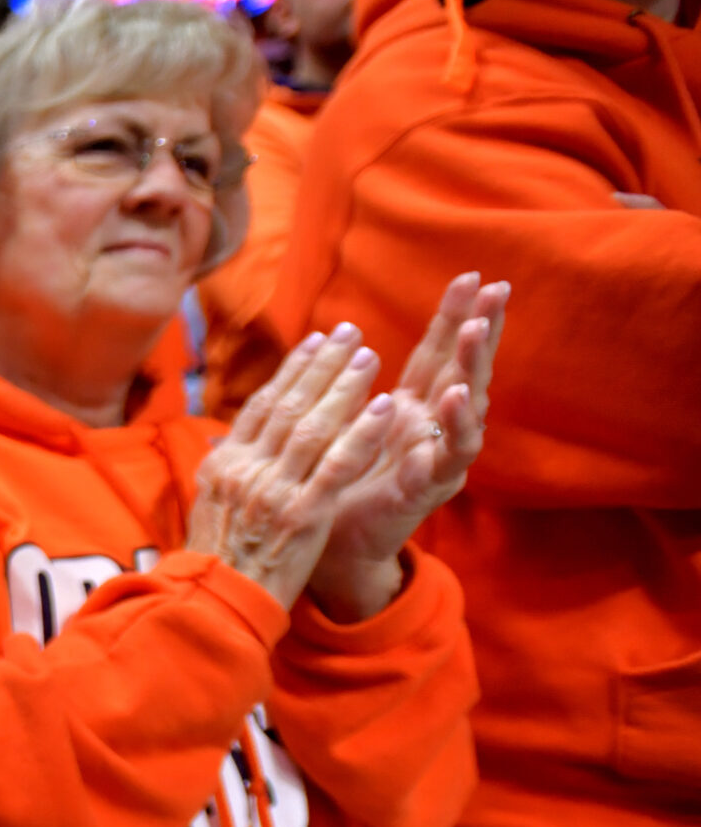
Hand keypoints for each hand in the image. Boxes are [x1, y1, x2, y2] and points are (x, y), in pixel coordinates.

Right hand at [190, 324, 396, 610]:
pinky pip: (338, 464)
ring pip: (314, 426)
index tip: (315, 342)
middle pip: (289, 405)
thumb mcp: (209, 507)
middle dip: (322, 365)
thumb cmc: (217, 560)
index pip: (261, 406)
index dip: (291, 371)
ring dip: (345, 387)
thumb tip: (226, 440)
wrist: (218, 605)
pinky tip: (384, 406)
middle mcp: (246, 470)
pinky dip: (362, 432)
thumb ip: (225, 469)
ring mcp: (275, 490)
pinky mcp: (304, 514)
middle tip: (350, 332)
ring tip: (369, 356)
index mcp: (224, 465)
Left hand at [306, 273, 504, 620]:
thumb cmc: (337, 487)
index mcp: (409, 411)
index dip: (451, 317)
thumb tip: (330, 343)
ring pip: (466, 403)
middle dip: (479, 327)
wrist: (334, 550)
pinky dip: (456, 423)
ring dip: (472, 365)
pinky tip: (455, 396)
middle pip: (461, 368)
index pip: (435, 354)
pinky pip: (451, 451)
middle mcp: (431, 429)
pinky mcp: (431, 485)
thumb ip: (346, 392)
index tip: (470, 276)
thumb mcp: (339, 429)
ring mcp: (437, 456)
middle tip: (497, 287)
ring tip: (477, 330)